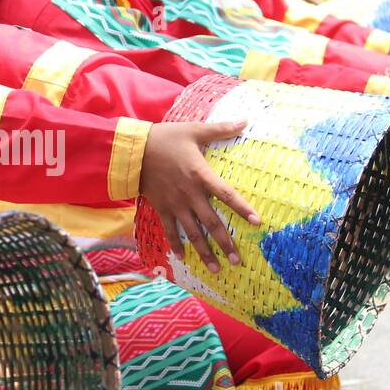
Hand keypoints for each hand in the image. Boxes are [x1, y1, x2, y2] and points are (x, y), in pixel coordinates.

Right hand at [141, 121, 260, 271]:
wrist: (133, 150)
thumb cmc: (165, 139)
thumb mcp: (194, 130)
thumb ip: (220, 129)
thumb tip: (246, 120)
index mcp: (201, 175)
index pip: (227, 195)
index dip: (242, 208)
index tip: (257, 222)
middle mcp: (190, 195)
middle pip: (211, 223)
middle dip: (225, 243)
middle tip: (237, 260)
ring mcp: (175, 204)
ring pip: (192, 233)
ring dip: (204, 252)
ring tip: (216, 268)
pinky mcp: (161, 208)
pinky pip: (170, 231)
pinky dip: (177, 246)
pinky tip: (184, 259)